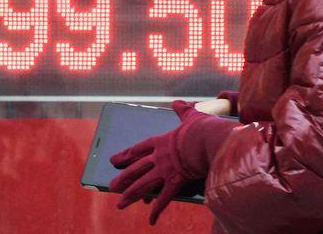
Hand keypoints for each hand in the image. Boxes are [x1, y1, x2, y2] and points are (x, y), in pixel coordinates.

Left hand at [109, 101, 237, 224]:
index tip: (114, 160)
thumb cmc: (201, 128)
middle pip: (136, 169)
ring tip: (120, 204)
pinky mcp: (176, 182)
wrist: (209, 141)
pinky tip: (150, 220)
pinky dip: (156, 210)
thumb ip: (182, 110)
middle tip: (112, 186)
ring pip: (143, 185)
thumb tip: (178, 103)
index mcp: (160, 141)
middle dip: (123, 178)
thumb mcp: (190, 115)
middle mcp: (159, 157)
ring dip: (131, 195)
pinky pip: (164, 199)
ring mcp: (165, 170)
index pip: (138, 149)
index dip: (125, 155)